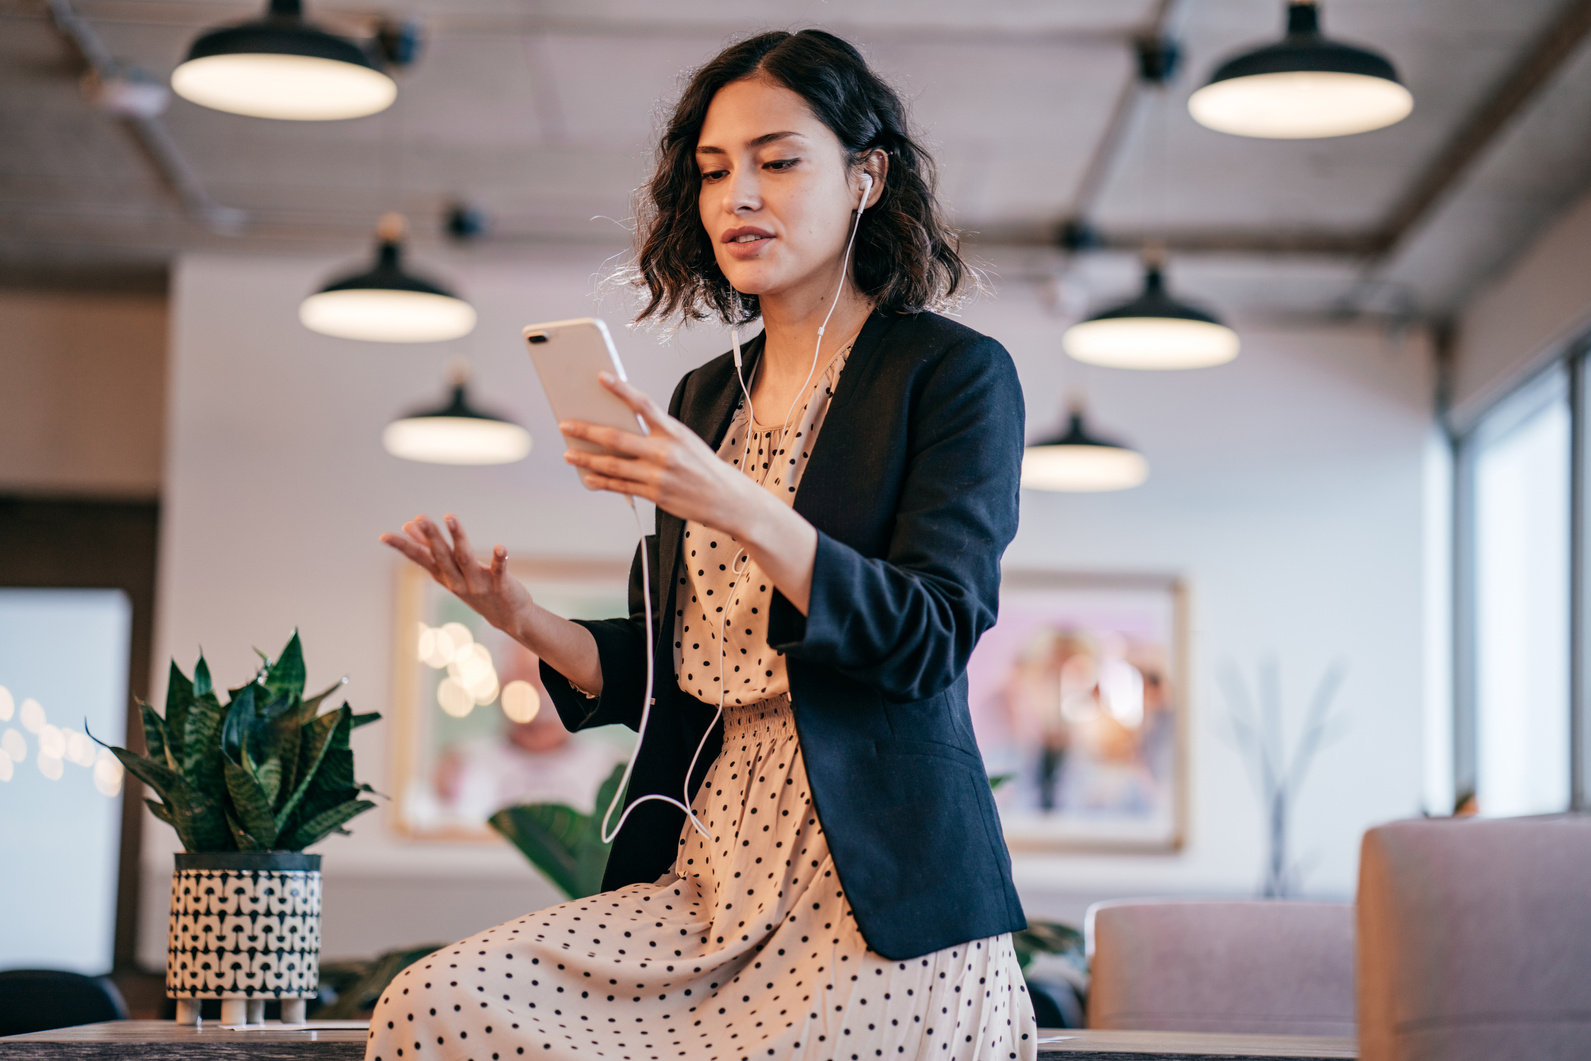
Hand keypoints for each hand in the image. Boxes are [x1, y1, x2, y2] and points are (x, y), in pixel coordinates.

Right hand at [379, 514, 533, 635]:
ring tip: (450, 517)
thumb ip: (431, 550)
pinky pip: (499, 571)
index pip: (420, 559)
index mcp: (444, 576)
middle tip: (420, 518)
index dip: (403, 547)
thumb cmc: (477, 589)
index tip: (384, 536)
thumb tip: (410, 527)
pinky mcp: (500, 586)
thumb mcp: (451, 572)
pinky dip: (500, 559)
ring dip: (458, 538)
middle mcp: (457, 581)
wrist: (509, 618)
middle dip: (431, 537)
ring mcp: (478, 584)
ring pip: (465, 559)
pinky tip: (500, 547)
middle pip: (442, 556)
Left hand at [560, 373, 768, 534]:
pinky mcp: (655, 495)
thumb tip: (621, 429)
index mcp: (674, 432)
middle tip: (566, 424)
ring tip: (569, 453)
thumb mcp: (686, 442)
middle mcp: (664, 452)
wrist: (729, 500)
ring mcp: (658, 475)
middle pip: (616, 437)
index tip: (600, 377)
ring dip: (586, 458)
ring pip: (612, 465)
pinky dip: (602, 481)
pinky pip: (621, 486)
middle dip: (586, 430)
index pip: (642, 404)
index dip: (620, 389)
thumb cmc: (705, 468)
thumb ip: (657, 435)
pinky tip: (588, 477)